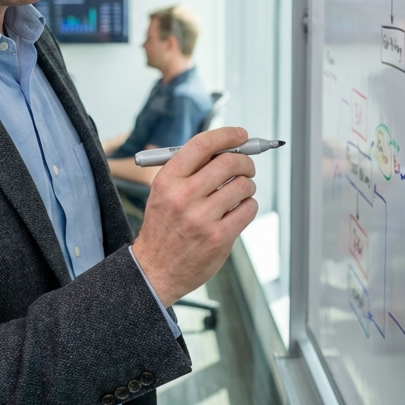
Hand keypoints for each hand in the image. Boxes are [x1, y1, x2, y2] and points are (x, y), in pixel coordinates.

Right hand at [132, 127, 257, 306]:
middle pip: (228, 162)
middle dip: (245, 161)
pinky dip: (249, 206)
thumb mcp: (163, 193)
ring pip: (243, 185)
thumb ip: (190, 170)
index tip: (240, 135)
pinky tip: (238, 210)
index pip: (202, 145)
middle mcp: (183, 197)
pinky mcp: (219, 237)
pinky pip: (249, 209)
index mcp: (168, 181)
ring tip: (239, 193)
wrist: (154, 270)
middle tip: (246, 167)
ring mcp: (202, 218)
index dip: (227, 135)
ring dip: (248, 186)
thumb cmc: (163, 228)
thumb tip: (226, 148)